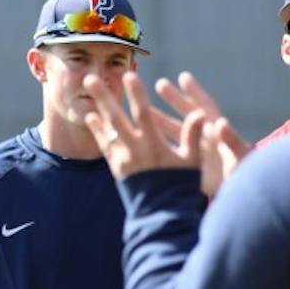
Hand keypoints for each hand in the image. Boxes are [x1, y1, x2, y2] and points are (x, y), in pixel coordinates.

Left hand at [82, 71, 204, 179]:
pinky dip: (98, 131)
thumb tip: (201, 113)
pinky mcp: (117, 168)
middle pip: (116, 119)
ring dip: (98, 108)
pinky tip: (91, 117)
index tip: (129, 75)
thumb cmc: (181, 184)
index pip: (142, 115)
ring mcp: (123, 160)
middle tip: (90, 79)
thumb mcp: (192, 161)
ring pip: (107, 130)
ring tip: (89, 90)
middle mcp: (134, 150)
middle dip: (104, 97)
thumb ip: (193, 136)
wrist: (161, 212)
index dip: (136, 95)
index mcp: (154, 146)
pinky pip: (104, 146)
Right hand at [155, 73, 250, 195]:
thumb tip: (221, 123)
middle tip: (159, 84)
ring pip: (176, 134)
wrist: (242, 202)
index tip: (183, 77)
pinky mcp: (191, 169)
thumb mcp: (240, 159)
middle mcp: (206, 141)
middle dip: (174, 100)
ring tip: (143, 110)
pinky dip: (158, 147)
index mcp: (218, 135)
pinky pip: (172, 153)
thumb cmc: (246, 179)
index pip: (205, 108)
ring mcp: (198, 155)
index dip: (195, 93)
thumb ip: (232, 141)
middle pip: (188, 116)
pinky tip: (143, 142)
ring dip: (161, 122)